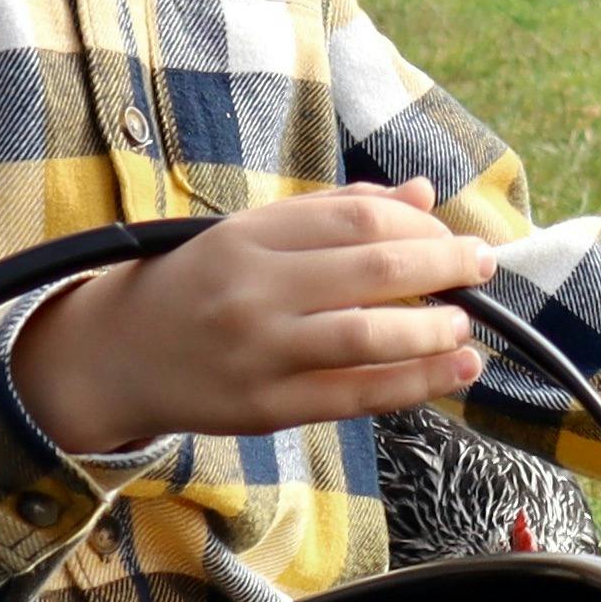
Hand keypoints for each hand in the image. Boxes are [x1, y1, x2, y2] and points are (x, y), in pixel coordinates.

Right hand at [11, 183, 497, 453]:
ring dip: (434, 329)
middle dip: (442, 266)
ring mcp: (260, 352)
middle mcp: (255, 291)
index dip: (420, 225)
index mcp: (250, 237)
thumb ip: (336, 212)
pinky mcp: (267, 408)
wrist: (119, 356)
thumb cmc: (199, 285)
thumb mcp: (252, 233)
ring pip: (367, 337)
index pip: (357, 219)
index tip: (452, 233)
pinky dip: (414, 383)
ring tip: (467, 325)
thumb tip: (421, 193)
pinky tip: (456, 370)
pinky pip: (355, 396)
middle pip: (371, 270)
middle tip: (482, 267)